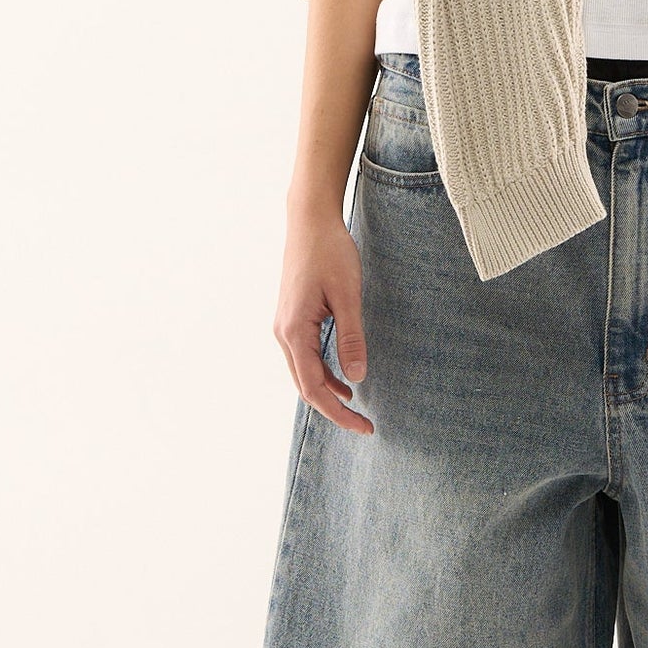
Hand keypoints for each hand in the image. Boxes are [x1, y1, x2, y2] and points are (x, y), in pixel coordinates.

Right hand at [275, 210, 372, 433]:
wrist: (310, 221)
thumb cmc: (330, 252)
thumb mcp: (348, 295)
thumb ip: (352, 338)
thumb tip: (357, 378)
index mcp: (294, 332)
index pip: (314, 388)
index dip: (338, 413)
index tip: (364, 426)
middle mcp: (283, 333)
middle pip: (305, 386)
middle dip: (334, 410)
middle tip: (364, 426)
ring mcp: (285, 326)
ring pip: (304, 373)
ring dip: (328, 394)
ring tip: (356, 409)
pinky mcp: (293, 319)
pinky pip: (305, 357)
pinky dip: (323, 374)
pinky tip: (343, 381)